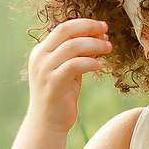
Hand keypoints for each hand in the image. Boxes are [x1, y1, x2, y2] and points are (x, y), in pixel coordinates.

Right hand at [27, 19, 110, 133]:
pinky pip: (74, 66)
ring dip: (94, 44)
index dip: (84, 24)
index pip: (63, 28)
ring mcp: (44, 70)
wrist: (47, 124)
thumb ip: (78, 54)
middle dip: (88, 27)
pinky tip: (100, 65)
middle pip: (65, 30)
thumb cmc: (60, 96)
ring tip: (108, 48)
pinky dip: (90, 62)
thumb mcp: (69, 70)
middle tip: (106, 30)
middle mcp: (40, 57)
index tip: (102, 27)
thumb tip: (99, 36)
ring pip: (72, 46)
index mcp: (41, 51)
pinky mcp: (53, 84)